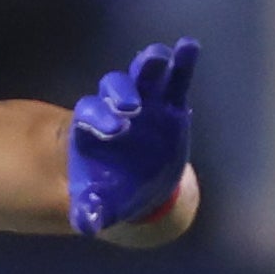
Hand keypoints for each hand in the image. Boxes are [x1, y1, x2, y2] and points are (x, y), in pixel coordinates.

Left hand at [64, 37, 199, 238]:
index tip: (112, 129)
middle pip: (114, 88)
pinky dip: (181, 63)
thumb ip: (91, 211)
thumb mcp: (101, 204)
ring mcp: (144, 102)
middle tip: (130, 105)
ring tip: (159, 56)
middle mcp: (115, 108)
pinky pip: (175, 79)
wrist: (140, 186)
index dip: (99, 117)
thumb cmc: (113, 191)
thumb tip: (86, 226)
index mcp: (92, 128)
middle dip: (121, 91)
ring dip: (149, 64)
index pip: (91, 113)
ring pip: (143, 76)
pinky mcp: (169, 103)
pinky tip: (189, 47)